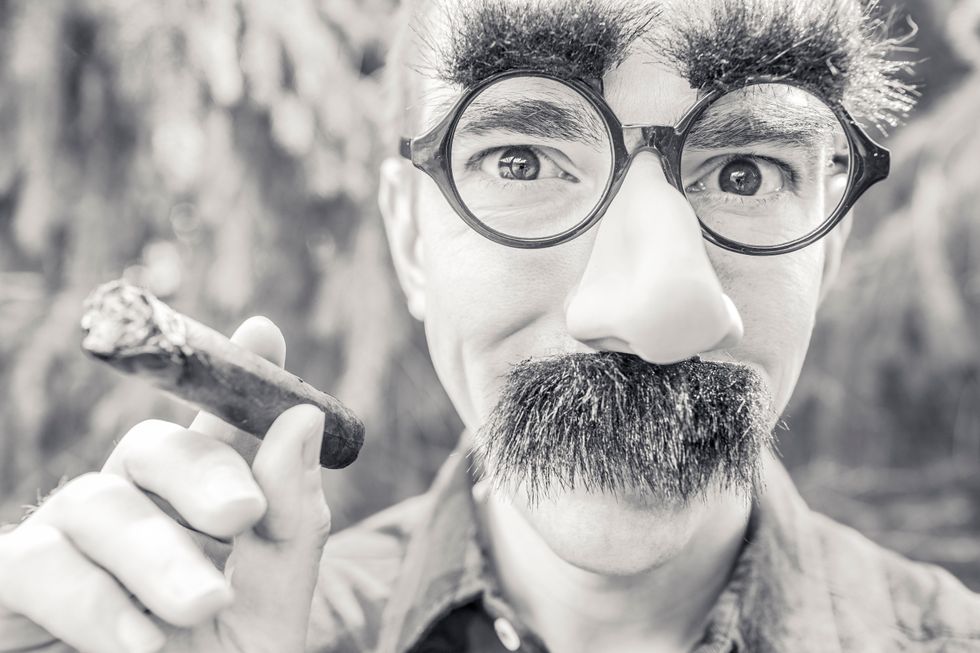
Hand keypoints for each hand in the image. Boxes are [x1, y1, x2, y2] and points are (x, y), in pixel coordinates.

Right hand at [0, 317, 331, 652]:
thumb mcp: (267, 618)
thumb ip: (287, 526)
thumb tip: (296, 418)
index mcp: (195, 517)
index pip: (213, 435)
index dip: (233, 378)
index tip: (266, 332)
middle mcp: (128, 518)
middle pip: (152, 449)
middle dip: (200, 473)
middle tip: (241, 518)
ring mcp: (64, 549)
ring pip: (99, 504)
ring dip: (155, 555)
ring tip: (202, 612)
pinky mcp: (8, 592)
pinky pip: (34, 566)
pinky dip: (90, 600)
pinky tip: (138, 642)